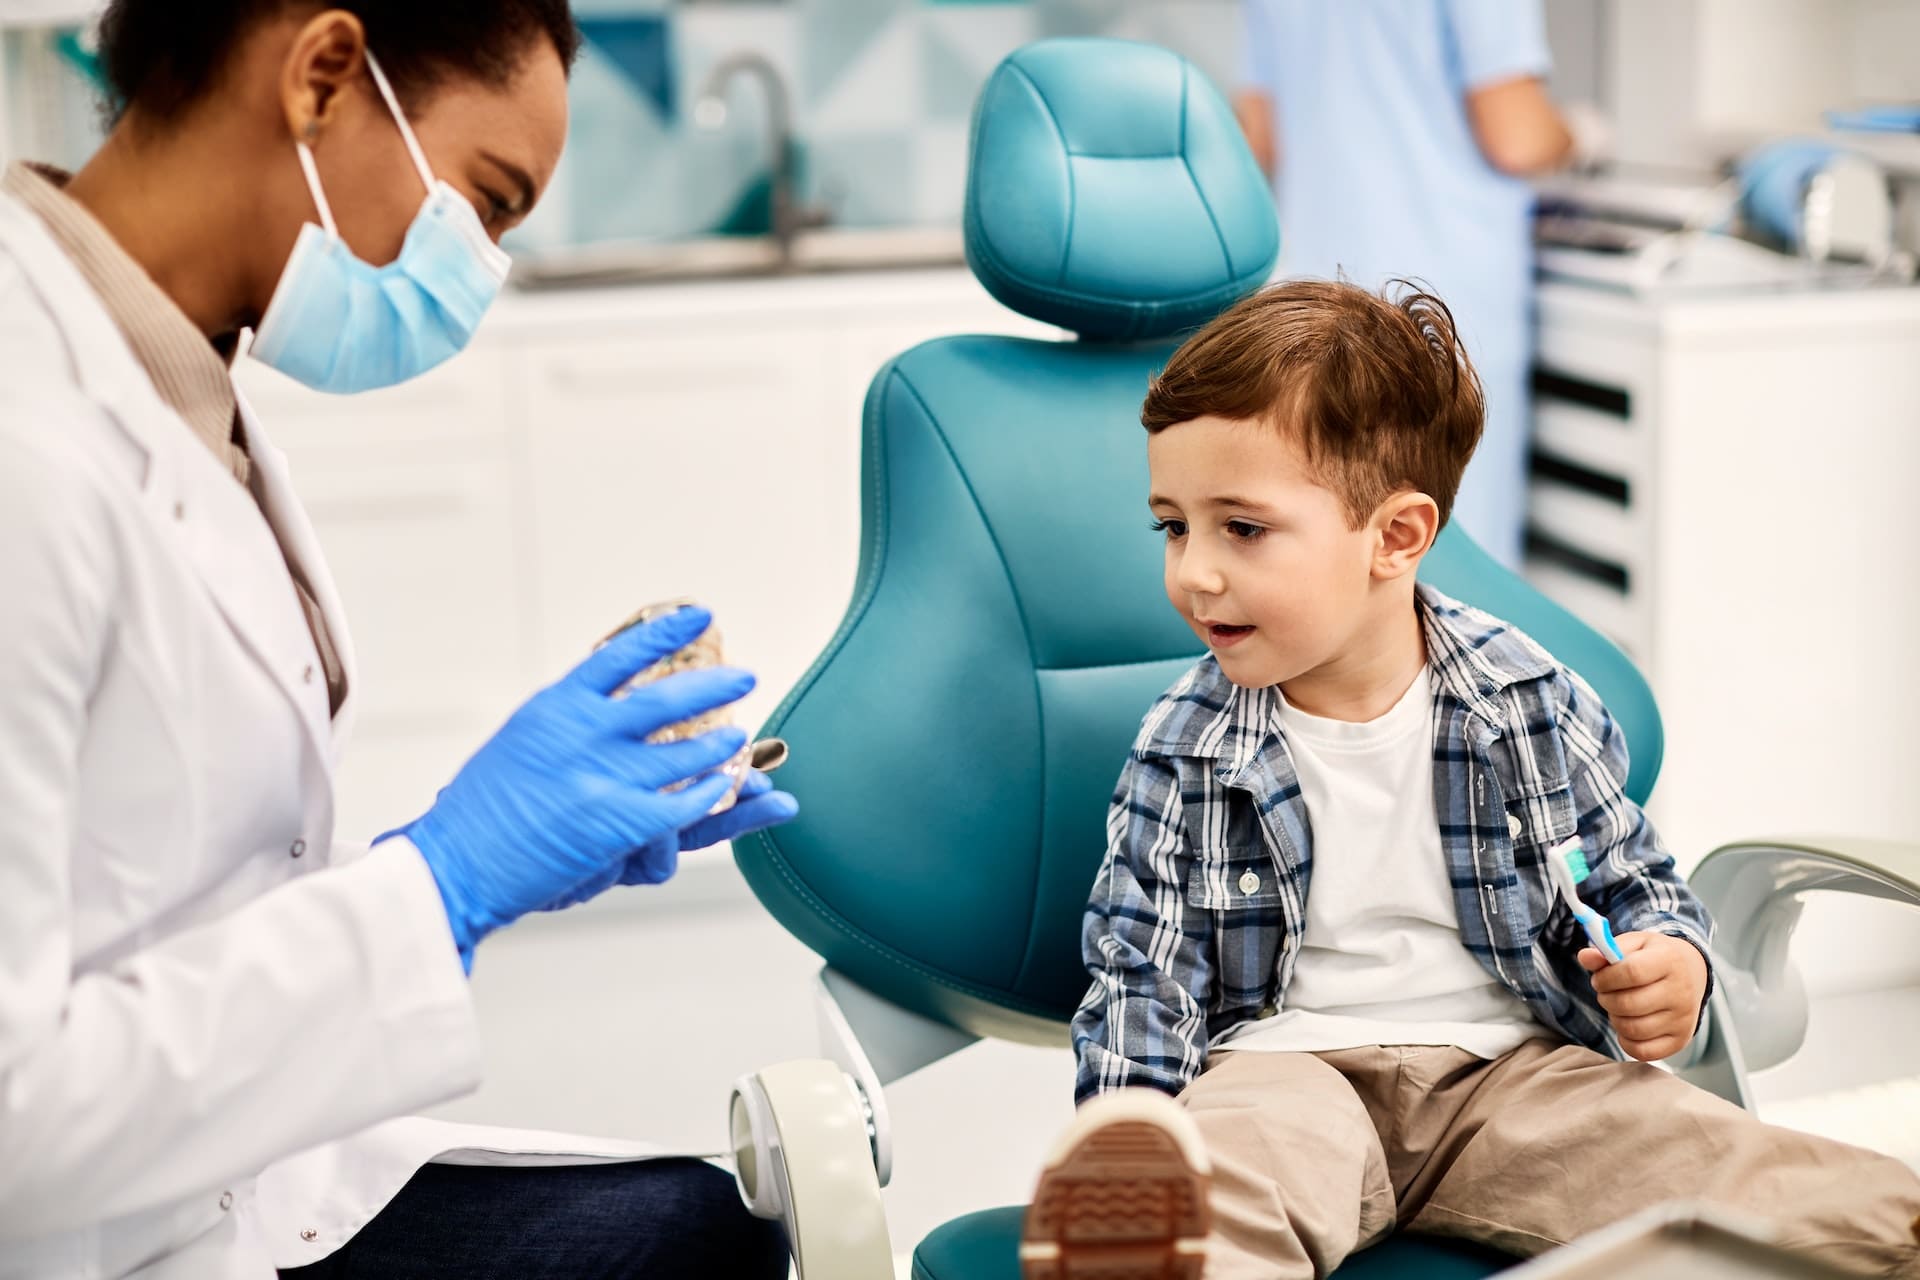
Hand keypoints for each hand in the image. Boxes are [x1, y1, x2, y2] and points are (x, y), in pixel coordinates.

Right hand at [394, 606, 755, 965]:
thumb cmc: (480, 811)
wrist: (455, 863)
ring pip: (686, 753)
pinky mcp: (618, 823)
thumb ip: (566, 723)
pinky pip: (682, 805)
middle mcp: (584, 733)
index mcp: (556, 707)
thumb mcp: (520, 742)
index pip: (621, 655)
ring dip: (721, 746)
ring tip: (740, 738)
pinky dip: (708, 796)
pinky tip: (722, 788)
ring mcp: (604, 777)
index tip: (700, 616)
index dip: (667, 633)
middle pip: (667, 699)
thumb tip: (602, 702)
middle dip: (714, 686)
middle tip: (743, 676)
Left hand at [1578, 931, 1708, 1061]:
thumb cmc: (1654, 957)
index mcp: (1669, 961)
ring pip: (1633, 1029)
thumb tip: (1585, 957)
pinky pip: (1643, 1051)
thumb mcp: (1633, 944)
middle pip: (1628, 1004)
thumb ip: (1606, 949)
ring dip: (1615, 1019)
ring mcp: (1684, 1019)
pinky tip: (1627, 1024)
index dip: (1606, 977)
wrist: (1691, 972)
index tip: (1600, 978)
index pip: (1631, 972)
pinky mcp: (1680, 1040)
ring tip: (1618, 1006)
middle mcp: (1681, 992)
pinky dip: (1626, 1041)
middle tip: (1607, 992)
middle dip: (1606, 999)